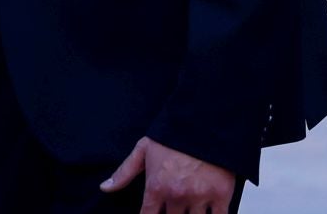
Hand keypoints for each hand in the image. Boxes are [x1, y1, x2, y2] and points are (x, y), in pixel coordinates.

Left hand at [101, 137, 235, 212]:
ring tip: (187, 208)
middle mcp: (177, 195)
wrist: (203, 123)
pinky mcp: (221, 196)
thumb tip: (105, 188)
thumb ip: (124, 173)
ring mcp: (200, 197)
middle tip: (172, 208)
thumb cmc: (172, 137)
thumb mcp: (143, 150)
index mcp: (157, 187)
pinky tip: (207, 212)